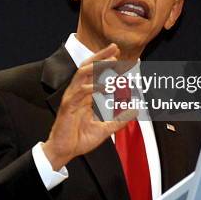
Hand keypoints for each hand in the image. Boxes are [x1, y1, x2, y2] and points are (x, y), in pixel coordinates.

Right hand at [43, 43, 130, 169]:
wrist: (64, 152)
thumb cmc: (79, 139)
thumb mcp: (105, 129)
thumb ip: (120, 119)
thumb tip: (136, 110)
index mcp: (85, 96)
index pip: (95, 74)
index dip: (106, 64)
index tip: (119, 55)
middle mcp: (77, 93)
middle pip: (88, 67)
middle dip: (101, 56)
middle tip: (115, 48)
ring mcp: (71, 98)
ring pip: (83, 74)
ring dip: (97, 65)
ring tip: (112, 61)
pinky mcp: (67, 106)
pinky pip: (80, 92)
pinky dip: (93, 87)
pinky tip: (105, 86)